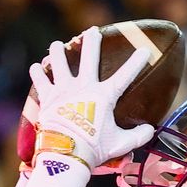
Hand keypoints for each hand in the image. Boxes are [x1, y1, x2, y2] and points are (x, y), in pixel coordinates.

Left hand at [28, 27, 154, 168]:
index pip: (125, 76)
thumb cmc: (94, 149)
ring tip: (57, 45)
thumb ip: (138, 136)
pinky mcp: (48, 98)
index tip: (145, 50)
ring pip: (59, 62)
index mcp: (103, 96)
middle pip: (89, 57)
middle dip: (92, 41)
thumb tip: (150, 130)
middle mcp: (83, 87)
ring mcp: (63, 90)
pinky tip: (37, 67)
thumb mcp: (121, 144)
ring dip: (58, 51)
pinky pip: (40, 80)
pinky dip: (38, 73)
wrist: (66, 155)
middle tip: (92, 31)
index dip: (136, 62)